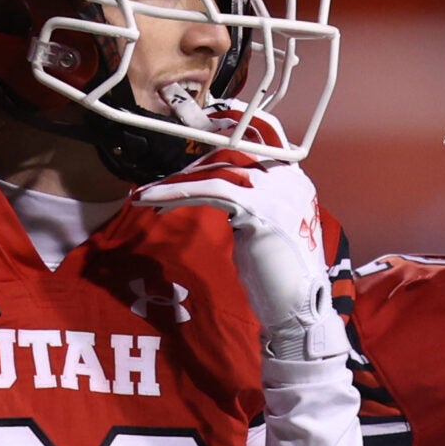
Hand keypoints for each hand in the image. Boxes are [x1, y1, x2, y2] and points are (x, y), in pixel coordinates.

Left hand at [134, 155, 347, 361]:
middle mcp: (290, 179)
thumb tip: (221, 191)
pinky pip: (212, 191)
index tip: (195, 146)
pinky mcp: (260, 209)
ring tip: (145, 195)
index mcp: (295, 181)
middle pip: (231, 155)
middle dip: (190, 169)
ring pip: (216, 172)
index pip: (260, 142)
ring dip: (175, 183)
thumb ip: (252, 203)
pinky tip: (153, 201)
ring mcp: (278, 192)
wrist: (299, 308)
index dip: (226, 137)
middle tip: (159, 186)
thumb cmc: (279, 276)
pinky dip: (178, 194)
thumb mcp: (266, 227)